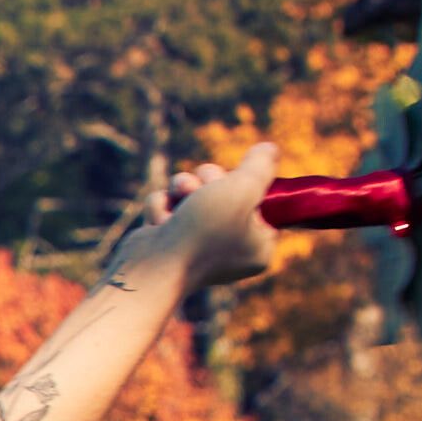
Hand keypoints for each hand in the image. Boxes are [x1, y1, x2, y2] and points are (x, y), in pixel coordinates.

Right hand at [120, 144, 277, 292]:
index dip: (247, 183)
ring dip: (182, 189)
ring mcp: (199, 247)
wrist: (151, 270)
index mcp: (259, 246)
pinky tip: (159, 223)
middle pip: (226, 190)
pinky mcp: (170, 242)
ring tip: (177, 200)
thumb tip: (269, 150)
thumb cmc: (203, 232)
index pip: (263, 201)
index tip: (236, 183)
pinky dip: (162, 208)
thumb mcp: (243, 188)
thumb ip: (261, 165)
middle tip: (201, 190)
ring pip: (194, 193)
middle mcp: (232, 249)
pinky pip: (170, 208)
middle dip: (208, 182)